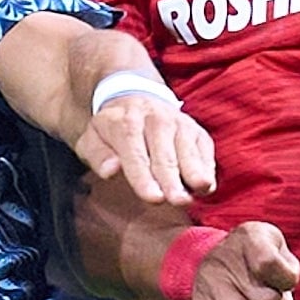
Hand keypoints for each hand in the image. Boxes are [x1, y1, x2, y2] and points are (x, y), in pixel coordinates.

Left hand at [80, 90, 217, 206]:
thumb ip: (97, 156)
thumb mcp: (92, 140)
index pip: (134, 153)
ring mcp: (179, 123)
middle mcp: (155, 119)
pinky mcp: (197, 131)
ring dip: (195, 170)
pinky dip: (207, 166)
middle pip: (165, 154)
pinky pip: (205, 149)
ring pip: (188, 150)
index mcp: (125, 123)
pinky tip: (207, 185)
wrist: (136, 98)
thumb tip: (110, 171)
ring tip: (201, 188)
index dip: (144, 177)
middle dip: (172, 179)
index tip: (153, 197)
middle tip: (178, 201)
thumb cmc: (113, 130)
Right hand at [191, 222, 299, 299]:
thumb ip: (288, 268)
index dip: (286, 280)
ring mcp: (210, 282)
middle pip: (262, 298)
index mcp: (250, 236)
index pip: (268, 263)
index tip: (287, 283)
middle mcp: (225, 257)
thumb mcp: (277, 246)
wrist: (216, 257)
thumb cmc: (257, 255)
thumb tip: (284, 295)